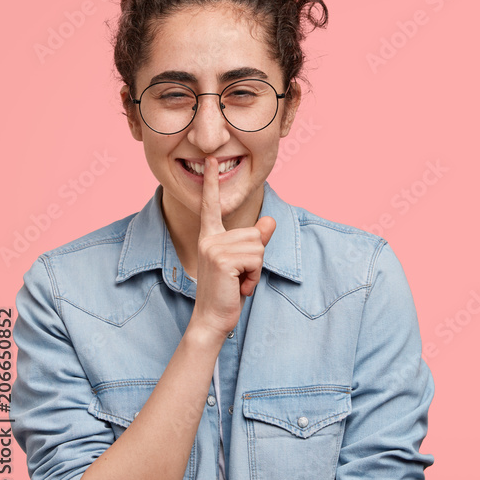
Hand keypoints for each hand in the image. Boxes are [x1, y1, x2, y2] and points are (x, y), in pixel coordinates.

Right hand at [189, 157, 274, 338]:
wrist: (213, 319)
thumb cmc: (228, 292)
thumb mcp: (245, 263)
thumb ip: (256, 241)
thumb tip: (270, 221)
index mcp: (210, 237)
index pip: (211, 206)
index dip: (212, 182)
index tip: (210, 160)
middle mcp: (209, 239)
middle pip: (255, 234)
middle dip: (256, 259)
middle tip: (240, 277)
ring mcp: (214, 248)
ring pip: (258, 246)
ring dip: (256, 269)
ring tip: (239, 282)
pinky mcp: (222, 259)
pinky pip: (256, 259)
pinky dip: (254, 276)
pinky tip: (239, 287)